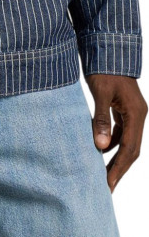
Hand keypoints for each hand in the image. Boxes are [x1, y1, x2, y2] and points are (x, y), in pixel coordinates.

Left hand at [85, 73, 146, 190]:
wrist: (108, 48)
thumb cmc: (104, 68)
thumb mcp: (100, 92)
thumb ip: (101, 119)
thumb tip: (100, 148)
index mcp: (136, 114)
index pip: (129, 149)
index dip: (118, 168)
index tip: (107, 184)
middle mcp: (138, 115)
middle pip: (131, 149)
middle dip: (119, 169)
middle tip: (105, 188)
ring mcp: (132, 112)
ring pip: (127, 142)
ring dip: (115, 158)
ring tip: (101, 174)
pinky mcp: (124, 109)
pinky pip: (121, 132)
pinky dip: (111, 143)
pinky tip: (99, 150)